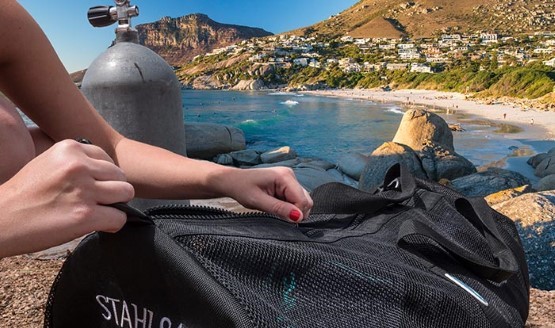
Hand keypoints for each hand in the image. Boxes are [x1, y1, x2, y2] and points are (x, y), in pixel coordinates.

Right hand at [0, 140, 133, 257]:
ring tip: (98, 212)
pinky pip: (119, 218)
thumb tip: (108, 173)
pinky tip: (97, 225)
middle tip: (95, 202)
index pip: (107, 159)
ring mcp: (83, 190)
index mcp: (69, 149)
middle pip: (120, 176)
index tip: (92, 187)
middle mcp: (78, 166)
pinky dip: (113, 224)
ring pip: (125, 194)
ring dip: (115, 206)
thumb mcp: (48, 163)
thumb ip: (76, 163)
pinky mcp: (86, 215)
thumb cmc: (24, 196)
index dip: (103, 176)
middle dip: (112, 190)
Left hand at [214, 167, 312, 221]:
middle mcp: (290, 175)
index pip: (302, 200)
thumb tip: (298, 217)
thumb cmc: (242, 189)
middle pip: (306, 200)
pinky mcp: (287, 183)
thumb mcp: (258, 201)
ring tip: (274, 207)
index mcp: (284, 176)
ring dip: (291, 209)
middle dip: (295, 212)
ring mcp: (290, 178)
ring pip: (303, 200)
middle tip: (276, 213)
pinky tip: (276, 204)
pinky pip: (296, 199)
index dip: (295, 213)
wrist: (233, 181)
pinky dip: (289, 206)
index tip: (282, 218)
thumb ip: (279, 209)